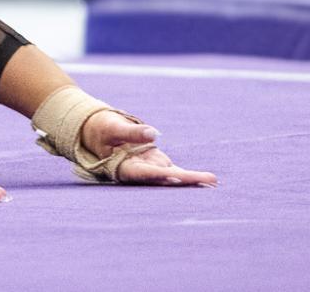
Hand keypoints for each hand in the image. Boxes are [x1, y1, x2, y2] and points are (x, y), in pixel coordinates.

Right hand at [81, 110, 217, 186]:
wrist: (98, 132)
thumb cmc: (102, 129)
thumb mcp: (112, 127)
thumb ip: (132, 132)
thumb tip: (153, 134)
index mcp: (124, 167)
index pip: (145, 172)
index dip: (161, 174)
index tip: (176, 176)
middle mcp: (140, 172)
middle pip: (164, 178)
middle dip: (185, 180)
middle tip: (206, 181)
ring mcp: (150, 169)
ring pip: (173, 177)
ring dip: (192, 180)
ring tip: (212, 182)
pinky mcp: (157, 164)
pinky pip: (175, 171)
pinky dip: (190, 175)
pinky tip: (207, 179)